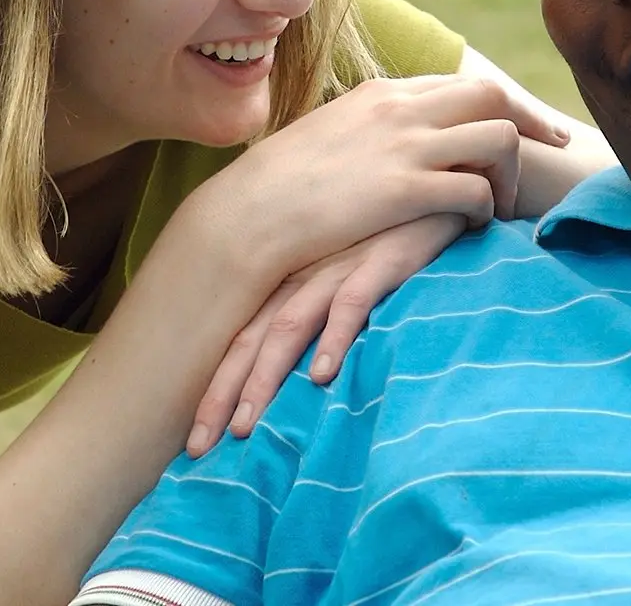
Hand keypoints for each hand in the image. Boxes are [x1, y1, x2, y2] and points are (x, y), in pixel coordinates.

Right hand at [179, 74, 565, 285]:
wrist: (249, 214)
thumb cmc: (282, 187)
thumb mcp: (330, 137)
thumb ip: (371, 130)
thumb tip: (396, 142)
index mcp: (383, 93)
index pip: (462, 84)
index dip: (505, 104)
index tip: (532, 124)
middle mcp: (399, 109)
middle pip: (492, 95)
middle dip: (531, 121)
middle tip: (554, 148)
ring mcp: (403, 147)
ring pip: (496, 138)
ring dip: (510, 173)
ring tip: (501, 205)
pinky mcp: (403, 189)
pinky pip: (474, 190)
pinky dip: (486, 209)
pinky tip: (475, 228)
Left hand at [187, 213, 466, 455]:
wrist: (438, 183)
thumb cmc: (393, 234)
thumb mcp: (348, 273)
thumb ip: (323, 317)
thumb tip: (305, 382)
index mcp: (290, 281)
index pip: (238, 340)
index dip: (213, 389)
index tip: (192, 441)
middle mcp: (302, 275)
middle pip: (250, 340)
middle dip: (222, 396)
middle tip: (198, 448)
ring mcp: (338, 266)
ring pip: (288, 325)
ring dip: (265, 377)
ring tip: (246, 424)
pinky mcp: (382, 259)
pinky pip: (352, 301)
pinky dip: (335, 337)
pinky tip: (323, 375)